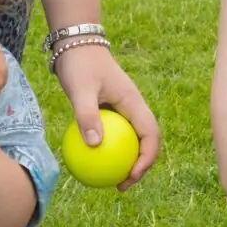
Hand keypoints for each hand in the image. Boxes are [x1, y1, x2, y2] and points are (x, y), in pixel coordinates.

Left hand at [52, 43, 159, 185]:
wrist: (75, 41)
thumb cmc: (79, 63)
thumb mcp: (81, 90)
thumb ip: (87, 115)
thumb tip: (96, 146)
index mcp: (134, 103)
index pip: (150, 136)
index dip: (147, 159)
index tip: (130, 176)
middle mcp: (133, 107)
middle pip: (145, 142)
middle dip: (139, 166)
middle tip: (120, 185)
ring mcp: (122, 108)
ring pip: (130, 139)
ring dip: (125, 160)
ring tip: (108, 179)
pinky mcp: (109, 109)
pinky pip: (112, 133)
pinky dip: (106, 148)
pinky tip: (88, 160)